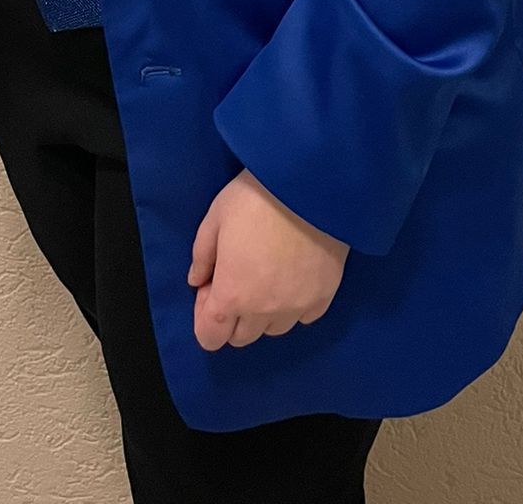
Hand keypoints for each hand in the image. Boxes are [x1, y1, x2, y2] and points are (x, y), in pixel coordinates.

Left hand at [187, 168, 348, 350]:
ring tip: (268, 276)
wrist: (310, 184)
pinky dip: (295, 306)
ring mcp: (297, 307)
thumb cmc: (255, 197)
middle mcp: (264, 311)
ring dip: (264, 313)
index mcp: (232, 295)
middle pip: (242, 337)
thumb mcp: (215, 218)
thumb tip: (198, 281)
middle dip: (233, 316)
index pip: (210, 338)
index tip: (212, 286)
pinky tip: (293, 278)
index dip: (205, 316)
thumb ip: (202, 255)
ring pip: (273, 329)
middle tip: (238, 278)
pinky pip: (304, 317)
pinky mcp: (324, 296)